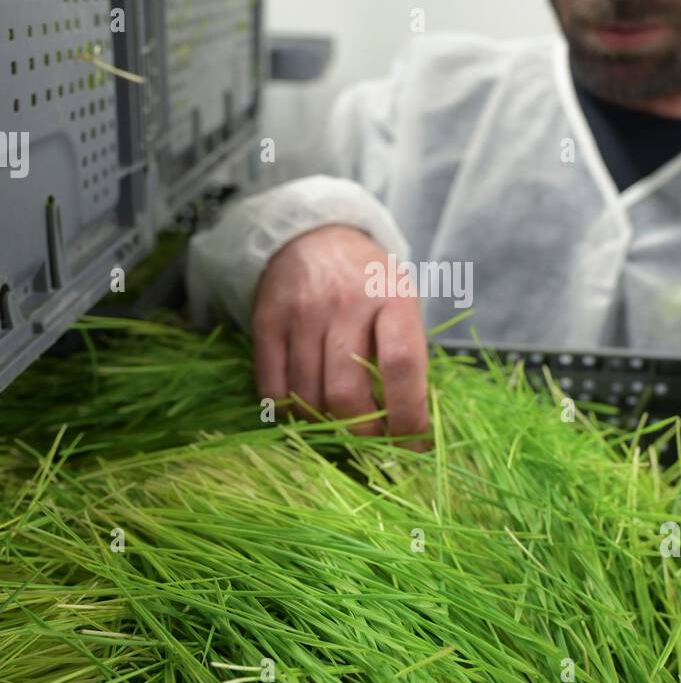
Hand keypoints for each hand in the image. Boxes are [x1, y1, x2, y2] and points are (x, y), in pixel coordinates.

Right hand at [251, 225, 429, 442]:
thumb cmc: (369, 282)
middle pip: (346, 392)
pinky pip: (273, 388)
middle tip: (373, 446)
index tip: (413, 446)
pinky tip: (305, 408)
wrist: (314, 236)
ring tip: (339, 426)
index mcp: (392, 298)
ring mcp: (302, 313)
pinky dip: (290, 412)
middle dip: (362, 434)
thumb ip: (406, 356)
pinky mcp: (267, 322)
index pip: (402, 365)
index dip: (408, 414)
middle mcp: (345, 304)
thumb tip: (411, 428)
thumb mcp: (401, 303)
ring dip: (325, 426)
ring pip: (308, 396)